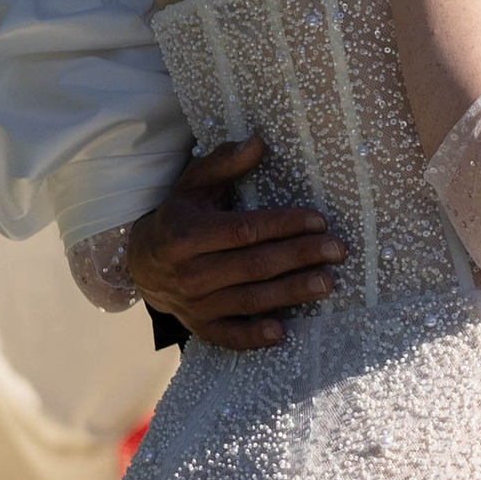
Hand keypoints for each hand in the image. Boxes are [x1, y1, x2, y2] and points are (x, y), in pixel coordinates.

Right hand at [123, 139, 346, 350]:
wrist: (142, 264)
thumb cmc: (179, 217)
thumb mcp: (193, 185)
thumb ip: (224, 164)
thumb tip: (258, 142)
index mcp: (187, 234)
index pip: (244, 230)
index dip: (283, 225)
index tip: (319, 220)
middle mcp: (190, 272)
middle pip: (253, 265)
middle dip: (299, 256)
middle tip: (337, 250)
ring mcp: (194, 303)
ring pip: (249, 300)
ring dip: (291, 293)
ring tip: (327, 283)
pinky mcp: (200, 326)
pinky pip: (229, 336)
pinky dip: (253, 337)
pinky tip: (281, 332)